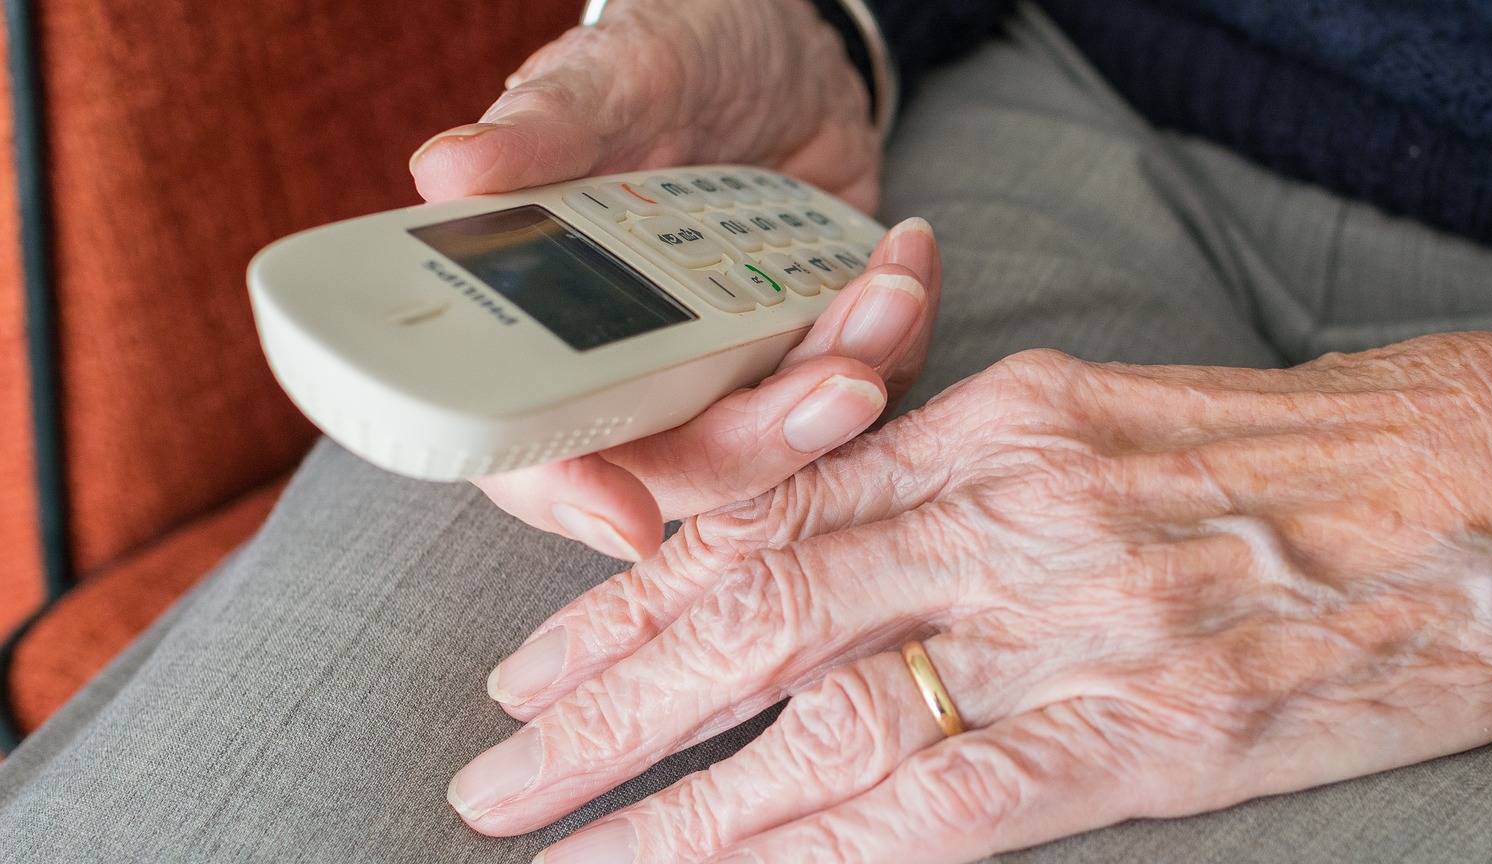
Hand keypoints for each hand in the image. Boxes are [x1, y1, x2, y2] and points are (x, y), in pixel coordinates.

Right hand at [405, 1, 931, 561]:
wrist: (782, 41)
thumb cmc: (671, 56)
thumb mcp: (612, 77)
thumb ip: (546, 131)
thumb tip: (446, 172)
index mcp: (549, 331)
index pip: (536, 453)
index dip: (572, 497)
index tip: (627, 521)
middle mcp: (639, 372)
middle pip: (690, 468)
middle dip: (770, 438)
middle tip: (842, 382)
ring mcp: (734, 369)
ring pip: (792, 438)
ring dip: (855, 374)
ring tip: (889, 288)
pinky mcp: (813, 349)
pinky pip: (868, 381)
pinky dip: (900, 335)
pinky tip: (907, 260)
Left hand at [449, 331, 1491, 860]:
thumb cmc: (1340, 452)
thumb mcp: (1136, 421)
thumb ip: (987, 479)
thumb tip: (850, 553)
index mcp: (1017, 418)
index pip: (781, 510)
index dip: (644, 591)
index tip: (548, 659)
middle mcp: (1025, 508)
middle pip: (763, 604)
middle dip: (606, 694)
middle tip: (493, 771)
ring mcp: (1084, 621)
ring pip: (823, 713)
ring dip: (675, 792)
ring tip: (558, 845)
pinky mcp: (1154, 731)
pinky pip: (945, 803)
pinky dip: (813, 850)